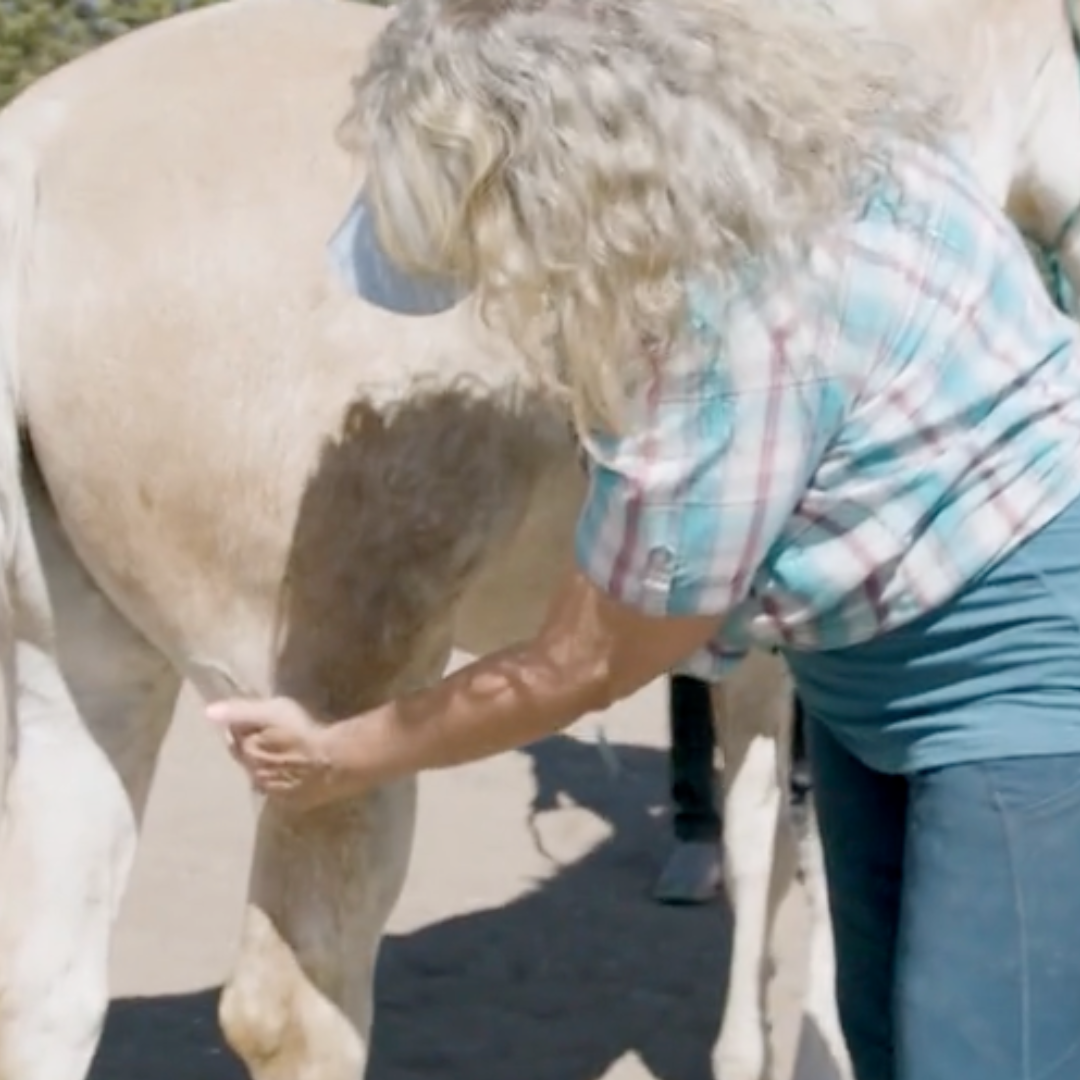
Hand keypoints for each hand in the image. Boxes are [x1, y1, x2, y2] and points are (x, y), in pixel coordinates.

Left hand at [206, 696, 343, 810]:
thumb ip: (240, 712)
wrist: (334, 762)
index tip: (247, 723)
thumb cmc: (302, 733)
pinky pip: (283, 791)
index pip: (234, 740)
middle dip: (251, 752)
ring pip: (264, 778)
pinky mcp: (294, 802)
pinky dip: (284, 783)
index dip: (240, 730)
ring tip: (279, 759)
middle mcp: (255, 776)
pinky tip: (294, 776)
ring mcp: (275, 792)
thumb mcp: (271, 712)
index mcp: (247, 754)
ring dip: (267, 769)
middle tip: (263, 741)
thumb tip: (207, 713)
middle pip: (247, 761)